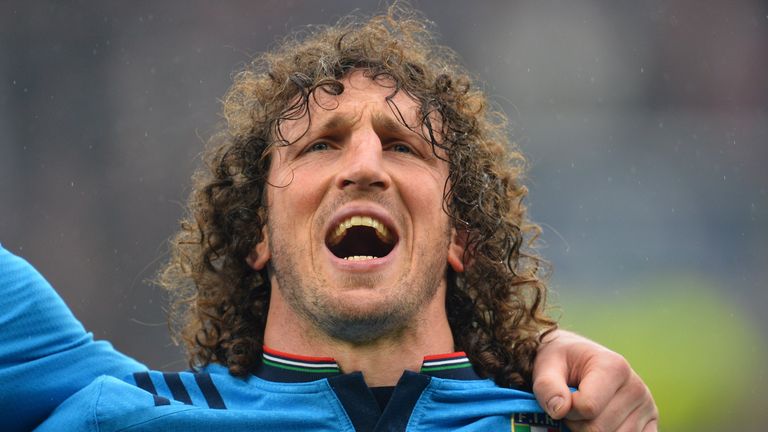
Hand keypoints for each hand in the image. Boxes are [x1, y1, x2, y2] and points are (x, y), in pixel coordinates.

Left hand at [531, 330, 657, 431]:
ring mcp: (647, 408)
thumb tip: (559, 411)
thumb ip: (548, 386)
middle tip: (571, 410)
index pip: (588, 407)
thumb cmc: (561, 362)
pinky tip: (599, 423)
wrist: (578, 360)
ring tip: (585, 415)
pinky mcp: (651, 424)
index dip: (566, 410)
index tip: (563, 399)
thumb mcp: (547, 366)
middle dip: (577, 425)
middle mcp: (636, 387)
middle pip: (599, 429)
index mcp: (615, 366)